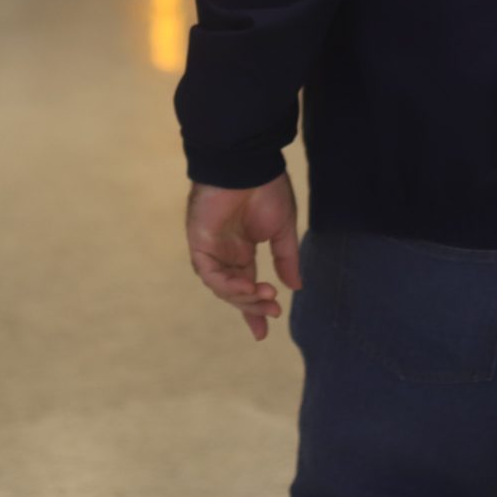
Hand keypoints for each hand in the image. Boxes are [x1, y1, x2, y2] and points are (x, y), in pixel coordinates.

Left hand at [186, 174, 302, 341]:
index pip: (246, 286)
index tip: (263, 332)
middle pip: (234, 291)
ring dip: (243, 297)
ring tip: (266, 296)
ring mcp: (211, 249)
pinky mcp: (199, 243)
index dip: (254, 309)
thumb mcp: (283, 229)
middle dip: (253, 305)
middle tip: (273, 310)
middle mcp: (225, 253)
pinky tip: (247, 286)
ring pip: (222, 287)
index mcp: (242, 249)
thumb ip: (286, 259)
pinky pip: (210, 274)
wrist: (248, 164)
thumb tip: (296, 287)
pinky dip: (227, 285)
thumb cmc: (266, 189)